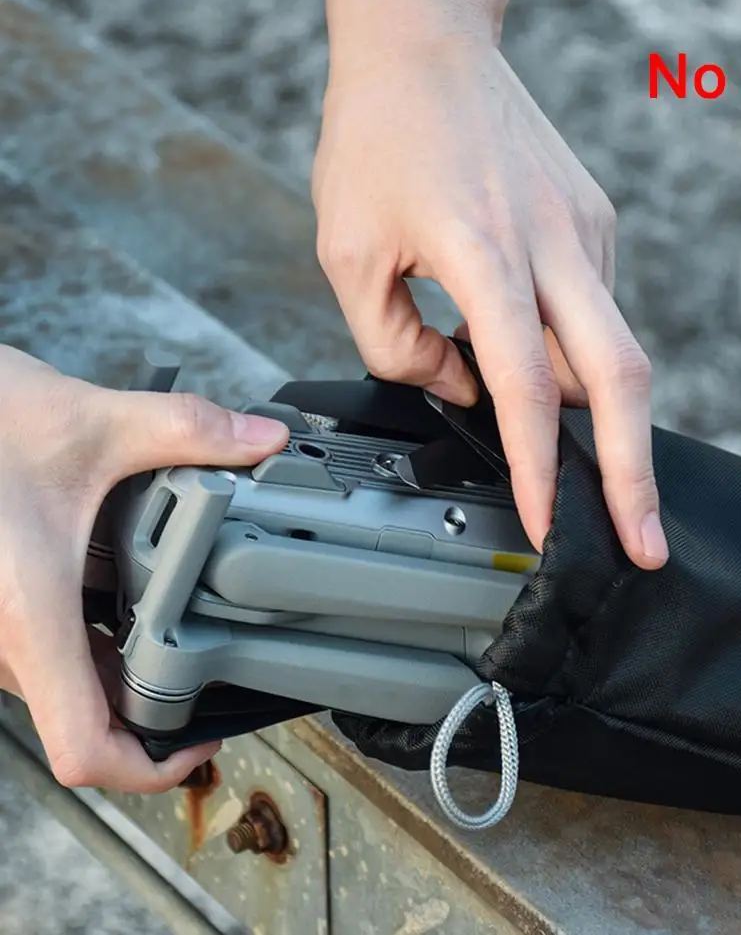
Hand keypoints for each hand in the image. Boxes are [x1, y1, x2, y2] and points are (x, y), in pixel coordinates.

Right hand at [0, 346, 288, 792]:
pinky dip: (92, 636)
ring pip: (64, 681)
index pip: (81, 748)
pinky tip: (129, 586)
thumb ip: (189, 431)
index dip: (146, 769)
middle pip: (83, 717)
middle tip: (211, 669)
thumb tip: (263, 440)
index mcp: (28, 613)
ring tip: (181, 621)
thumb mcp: (93, 422)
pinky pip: (44, 647)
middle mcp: (2, 634)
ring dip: (122, 665)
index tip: (199, 746)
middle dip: (151, 704)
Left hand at [312, 40, 667, 567]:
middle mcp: (554, 242)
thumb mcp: (350, 254)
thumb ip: (399, 345)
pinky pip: (595, 310)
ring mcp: (586, 229)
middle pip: (622, 378)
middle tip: (645, 541)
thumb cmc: (379, 136)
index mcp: (486, 252)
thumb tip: (462, 389)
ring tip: (559, 442)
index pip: (528, 387)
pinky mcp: (595, 220)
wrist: (426, 41)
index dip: (542, 470)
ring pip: (609, 349)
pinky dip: (573, 353)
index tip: (548, 527)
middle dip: (636, 473)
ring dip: (591, 410)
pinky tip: (535, 352)